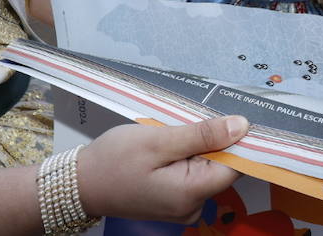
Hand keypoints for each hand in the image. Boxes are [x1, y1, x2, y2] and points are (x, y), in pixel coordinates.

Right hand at [76, 116, 247, 222]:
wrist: (81, 184)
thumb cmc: (113, 161)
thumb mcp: (158, 140)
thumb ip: (202, 135)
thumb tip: (241, 127)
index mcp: (192, 194)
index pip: (236, 165)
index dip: (237, 140)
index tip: (229, 117)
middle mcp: (193, 207)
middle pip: (222, 166)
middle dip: (210, 140)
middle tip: (181, 124)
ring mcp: (184, 207)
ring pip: (207, 167)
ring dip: (195, 147)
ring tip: (169, 136)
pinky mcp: (176, 201)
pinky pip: (193, 174)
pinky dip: (185, 157)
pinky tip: (166, 148)